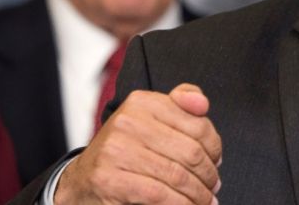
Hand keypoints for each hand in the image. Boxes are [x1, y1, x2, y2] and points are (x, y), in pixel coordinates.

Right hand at [55, 83, 221, 204]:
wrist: (82, 180)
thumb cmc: (125, 151)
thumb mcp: (151, 119)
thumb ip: (180, 106)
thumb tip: (202, 103)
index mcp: (143, 102)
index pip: (197, 124)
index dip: (214, 148)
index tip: (216, 162)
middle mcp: (127, 122)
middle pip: (190, 151)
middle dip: (207, 175)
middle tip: (213, 187)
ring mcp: (116, 150)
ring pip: (177, 175)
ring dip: (198, 194)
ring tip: (206, 201)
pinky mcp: (108, 179)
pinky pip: (158, 194)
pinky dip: (180, 204)